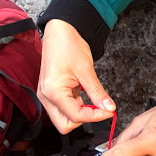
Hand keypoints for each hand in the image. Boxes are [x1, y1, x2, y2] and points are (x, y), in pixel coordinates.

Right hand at [38, 19, 114, 133]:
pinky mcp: (49, 92)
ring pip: (63, 119)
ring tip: (90, 98)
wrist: (59, 30)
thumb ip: (98, 93)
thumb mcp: (87, 70)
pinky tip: (82, 94)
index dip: (96, 116)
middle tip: (98, 108)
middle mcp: (46, 97)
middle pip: (65, 125)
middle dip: (83, 120)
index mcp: (53, 92)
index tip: (109, 111)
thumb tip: (109, 108)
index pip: (76, 116)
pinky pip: (62, 108)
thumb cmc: (68, 45)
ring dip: (79, 113)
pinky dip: (75, 106)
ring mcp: (46, 95)